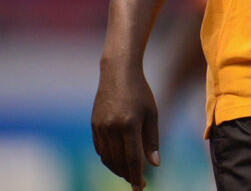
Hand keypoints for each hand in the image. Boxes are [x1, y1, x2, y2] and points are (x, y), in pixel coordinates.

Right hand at [92, 62, 159, 189]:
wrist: (118, 73)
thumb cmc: (140, 92)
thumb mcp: (151, 113)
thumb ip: (151, 140)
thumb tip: (154, 164)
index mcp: (129, 124)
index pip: (132, 158)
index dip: (136, 175)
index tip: (140, 188)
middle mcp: (111, 127)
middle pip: (118, 161)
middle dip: (127, 175)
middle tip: (136, 183)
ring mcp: (99, 127)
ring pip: (107, 157)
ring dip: (117, 169)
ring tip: (128, 174)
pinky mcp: (93, 125)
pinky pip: (100, 148)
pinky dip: (108, 158)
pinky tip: (117, 161)